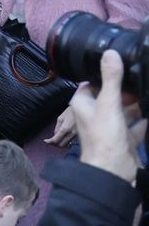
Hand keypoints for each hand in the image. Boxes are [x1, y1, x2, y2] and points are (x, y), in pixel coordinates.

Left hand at [46, 107, 77, 146]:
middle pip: (61, 145)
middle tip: (50, 140)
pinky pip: (71, 141)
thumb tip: (55, 135)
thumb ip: (57, 128)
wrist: (83, 109)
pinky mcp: (80, 135)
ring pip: (67, 144)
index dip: (49, 142)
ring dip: (61, 143)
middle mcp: (71, 133)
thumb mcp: (60, 118)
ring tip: (57, 139)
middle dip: (55, 144)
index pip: (55, 140)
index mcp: (65, 129)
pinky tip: (64, 137)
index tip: (45, 141)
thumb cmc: (70, 111)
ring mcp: (76, 135)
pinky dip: (67, 141)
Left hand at [72, 50, 139, 182]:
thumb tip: (110, 53)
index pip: (92, 82)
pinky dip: (146, 119)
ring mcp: (111, 126)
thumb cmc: (105, 138)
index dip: (104, 74)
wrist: (114, 171)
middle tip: (141, 79)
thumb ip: (111, 80)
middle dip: (126, 89)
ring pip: (126, 110)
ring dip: (138, 103)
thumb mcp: (109, 104)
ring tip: (148, 90)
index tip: (121, 65)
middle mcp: (95, 114)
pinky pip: (138, 125)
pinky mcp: (125, 138)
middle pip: (112, 95)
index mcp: (84, 104)